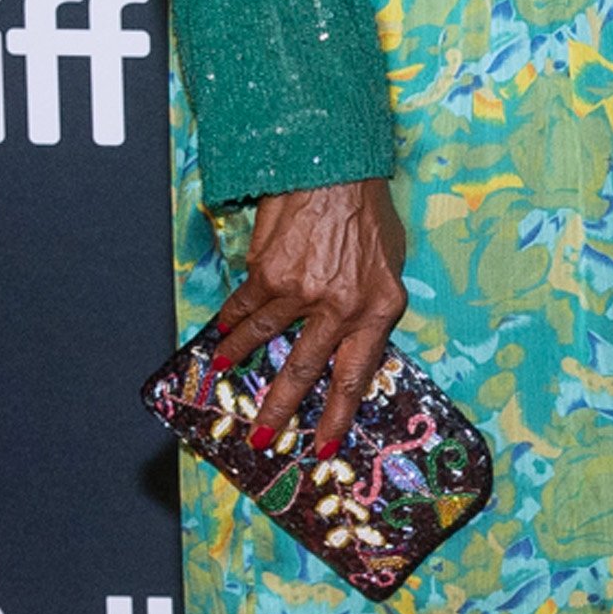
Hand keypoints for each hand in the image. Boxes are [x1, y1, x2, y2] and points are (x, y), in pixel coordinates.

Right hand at [200, 179, 408, 458]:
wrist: (335, 169)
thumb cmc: (368, 213)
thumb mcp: (390, 264)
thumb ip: (372, 303)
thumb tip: (354, 337)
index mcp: (376, 309)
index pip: (355, 376)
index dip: (339, 414)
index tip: (327, 443)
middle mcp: (339, 307)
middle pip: (305, 371)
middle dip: (282, 409)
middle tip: (266, 436)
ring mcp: (300, 292)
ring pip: (266, 340)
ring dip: (243, 364)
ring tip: (227, 379)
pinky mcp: (268, 273)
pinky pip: (246, 308)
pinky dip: (231, 324)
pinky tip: (222, 337)